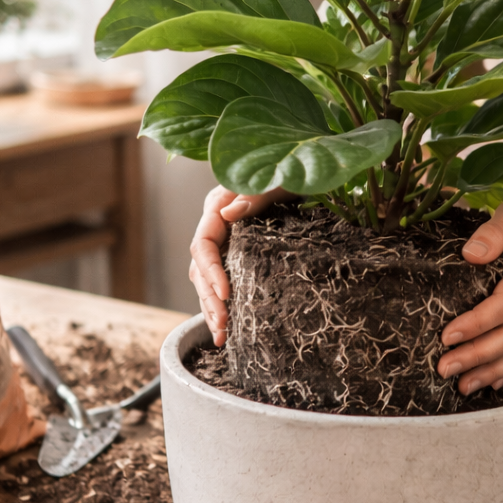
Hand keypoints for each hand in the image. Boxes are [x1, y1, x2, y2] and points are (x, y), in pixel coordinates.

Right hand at [189, 186, 292, 345]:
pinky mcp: (235, 252)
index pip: (202, 244)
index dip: (210, 271)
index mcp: (217, 205)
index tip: (225, 293)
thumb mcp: (276, 180)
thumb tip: (228, 215)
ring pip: (206, 279)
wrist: (302, 169)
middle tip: (223, 324)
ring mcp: (224, 240)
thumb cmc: (290, 171)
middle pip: (200, 267)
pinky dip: (221, 305)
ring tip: (221, 334)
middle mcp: (215, 225)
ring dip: (211, 307)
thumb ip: (253, 196)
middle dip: (209, 298)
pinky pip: (220, 281)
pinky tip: (226, 329)